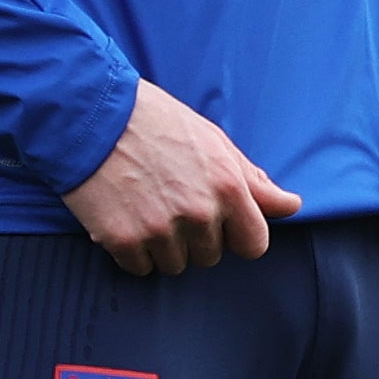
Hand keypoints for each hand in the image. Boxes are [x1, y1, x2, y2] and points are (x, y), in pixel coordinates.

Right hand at [61, 80, 301, 275]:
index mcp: (227, 187)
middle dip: (193, 236)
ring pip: (175, 265)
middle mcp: (199, 213)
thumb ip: (251, 179)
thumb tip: (291, 205)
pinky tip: (121, 215)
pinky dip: (130, 249)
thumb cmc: (151, 119)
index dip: (235, 234)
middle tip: (165, 198)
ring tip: (141, 204)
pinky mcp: (123, 239)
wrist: (87, 111)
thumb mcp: (210, 139)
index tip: (215, 219)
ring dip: (160, 244)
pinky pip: (139, 267)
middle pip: (210, 256)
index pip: (254, 245)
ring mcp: (160, 229)